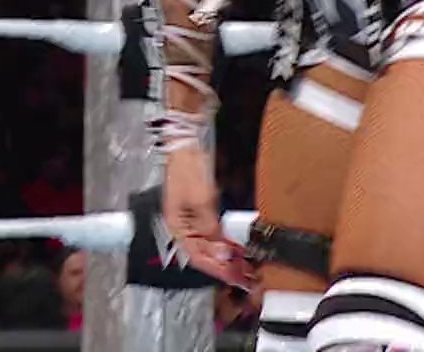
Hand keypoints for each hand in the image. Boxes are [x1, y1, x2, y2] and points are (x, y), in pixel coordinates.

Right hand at [163, 147, 253, 288]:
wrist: (187, 144)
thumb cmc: (188, 168)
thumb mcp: (201, 200)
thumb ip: (210, 228)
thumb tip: (220, 253)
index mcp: (177, 227)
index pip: (198, 257)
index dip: (217, 269)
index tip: (235, 278)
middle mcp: (183, 226)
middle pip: (205, 254)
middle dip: (225, 266)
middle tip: (246, 276)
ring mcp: (191, 218)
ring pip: (210, 245)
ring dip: (227, 256)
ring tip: (246, 265)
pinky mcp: (201, 210)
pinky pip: (214, 233)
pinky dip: (226, 242)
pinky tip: (238, 246)